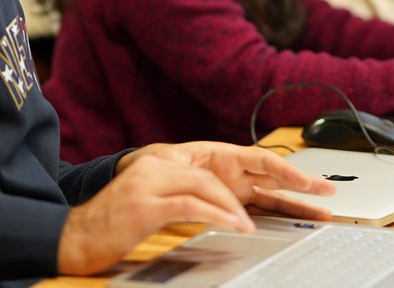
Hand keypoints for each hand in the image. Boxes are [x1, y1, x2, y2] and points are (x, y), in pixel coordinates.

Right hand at [57, 143, 333, 275]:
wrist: (74, 234)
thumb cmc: (121, 222)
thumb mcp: (168, 204)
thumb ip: (202, 199)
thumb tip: (244, 210)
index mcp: (180, 159)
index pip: (241, 160)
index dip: (280, 171)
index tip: (313, 187)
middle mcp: (170, 161)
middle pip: (239, 163)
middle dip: (284, 180)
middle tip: (319, 196)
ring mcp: (157, 178)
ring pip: (214, 184)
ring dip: (241, 208)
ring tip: (257, 228)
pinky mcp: (146, 201)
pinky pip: (193, 204)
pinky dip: (219, 215)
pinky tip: (237, 227)